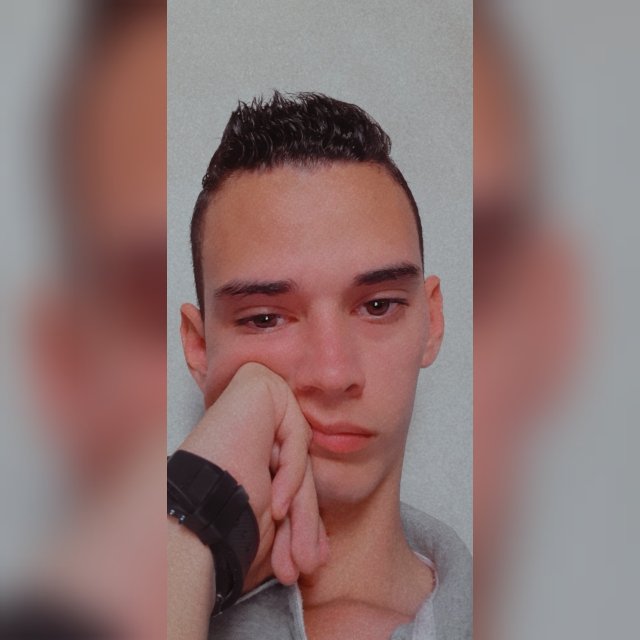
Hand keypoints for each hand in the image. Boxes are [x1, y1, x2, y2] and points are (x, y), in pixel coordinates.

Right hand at [178, 362, 328, 588]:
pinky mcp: (260, 384)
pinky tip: (276, 506)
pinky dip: (290, 473)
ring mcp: (259, 396)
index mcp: (252, 442)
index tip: (304, 562)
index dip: (302, 522)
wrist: (189, 511)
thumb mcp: (271, 518)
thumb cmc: (223, 519)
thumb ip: (298, 516)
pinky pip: (294, 434)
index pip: (292, 476)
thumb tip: (323, 549)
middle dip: (303, 524)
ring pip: (298, 456)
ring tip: (300, 557)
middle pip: (297, 468)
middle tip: (306, 565)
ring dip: (301, 512)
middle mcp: (256, 416)